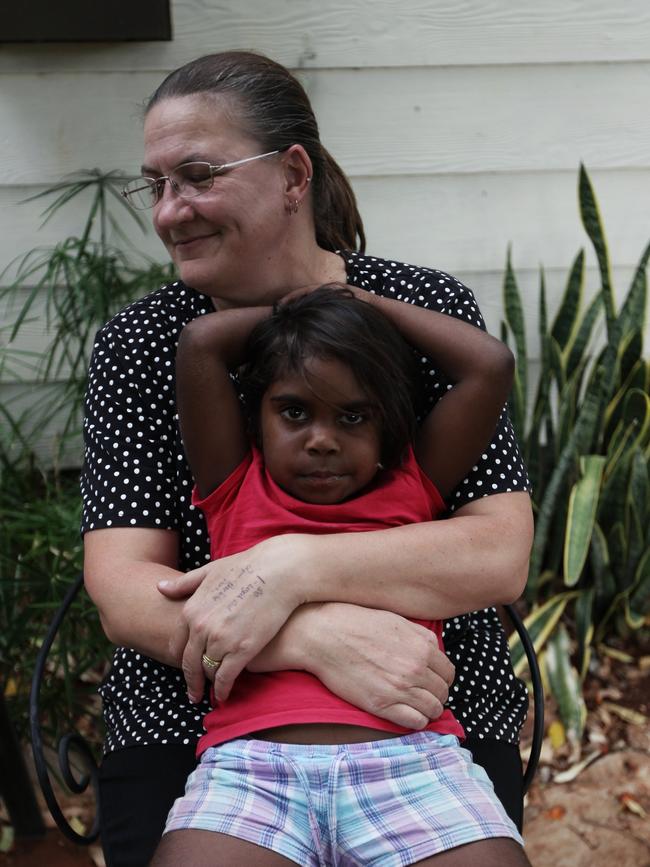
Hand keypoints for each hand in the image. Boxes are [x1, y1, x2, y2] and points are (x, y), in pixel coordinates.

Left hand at [158, 536, 305, 702]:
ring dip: (210, 682)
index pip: (177, 644)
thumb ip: (184, 584)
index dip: (180, 659)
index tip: (186, 668)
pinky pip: (226, 678)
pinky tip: (225, 695)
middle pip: (189, 663)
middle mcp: (201, 627)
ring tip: (214, 689)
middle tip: (194, 693)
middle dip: (191, 680)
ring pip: (208, 671)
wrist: (279, 571)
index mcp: (192, 610)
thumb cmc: (248, 567)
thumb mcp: (211, 571)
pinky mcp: (242, 650)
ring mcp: (221, 640)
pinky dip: (223, 690)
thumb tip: (160, 587)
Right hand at [282, 603, 454, 728]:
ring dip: (428, 709)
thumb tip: (435, 648)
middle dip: (436, 693)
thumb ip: (420, 635)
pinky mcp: (382, 705)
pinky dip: (416, 720)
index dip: (442, 677)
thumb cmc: (356, 623)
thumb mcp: (395, 620)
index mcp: (422, 647)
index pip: (448, 672)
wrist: (324, 635)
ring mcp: (400, 689)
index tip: (432, 680)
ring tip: (415, 704)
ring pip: (433, 709)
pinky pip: (415, 722)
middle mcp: (415, 669)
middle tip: (423, 693)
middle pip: (443, 692)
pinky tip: (407, 713)